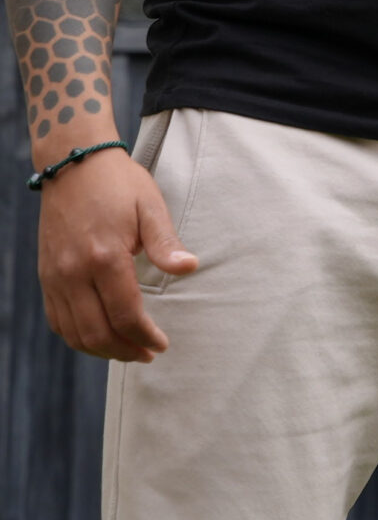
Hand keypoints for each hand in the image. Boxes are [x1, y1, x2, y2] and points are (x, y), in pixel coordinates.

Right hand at [37, 149, 195, 360]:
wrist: (73, 165)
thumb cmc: (119, 184)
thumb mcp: (150, 206)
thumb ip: (166, 242)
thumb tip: (189, 268)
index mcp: (104, 257)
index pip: (125, 314)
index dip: (145, 336)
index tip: (162, 345)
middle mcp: (74, 272)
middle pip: (97, 332)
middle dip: (125, 350)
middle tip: (148, 354)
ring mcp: (55, 276)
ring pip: (73, 332)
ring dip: (101, 349)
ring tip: (128, 351)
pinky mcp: (46, 275)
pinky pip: (57, 319)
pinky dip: (77, 336)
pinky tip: (98, 337)